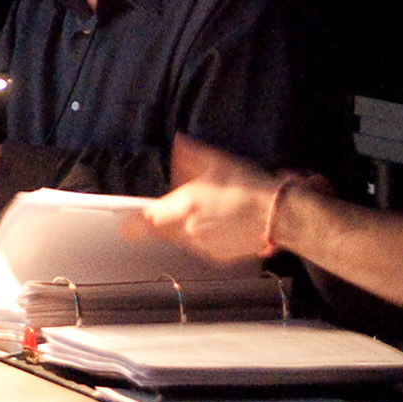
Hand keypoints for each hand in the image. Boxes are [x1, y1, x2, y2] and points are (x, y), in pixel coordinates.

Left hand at [129, 134, 285, 261]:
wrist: (277, 214)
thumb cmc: (248, 186)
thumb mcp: (218, 162)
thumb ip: (193, 155)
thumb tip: (180, 143)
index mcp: (184, 206)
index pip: (147, 220)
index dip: (134, 224)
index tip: (125, 226)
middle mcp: (189, 230)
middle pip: (163, 232)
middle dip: (165, 223)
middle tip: (178, 211)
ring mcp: (203, 247)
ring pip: (183, 240)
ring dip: (186, 230)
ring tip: (209, 214)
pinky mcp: (218, 258)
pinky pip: (202, 249)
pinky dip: (205, 239)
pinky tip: (221, 225)